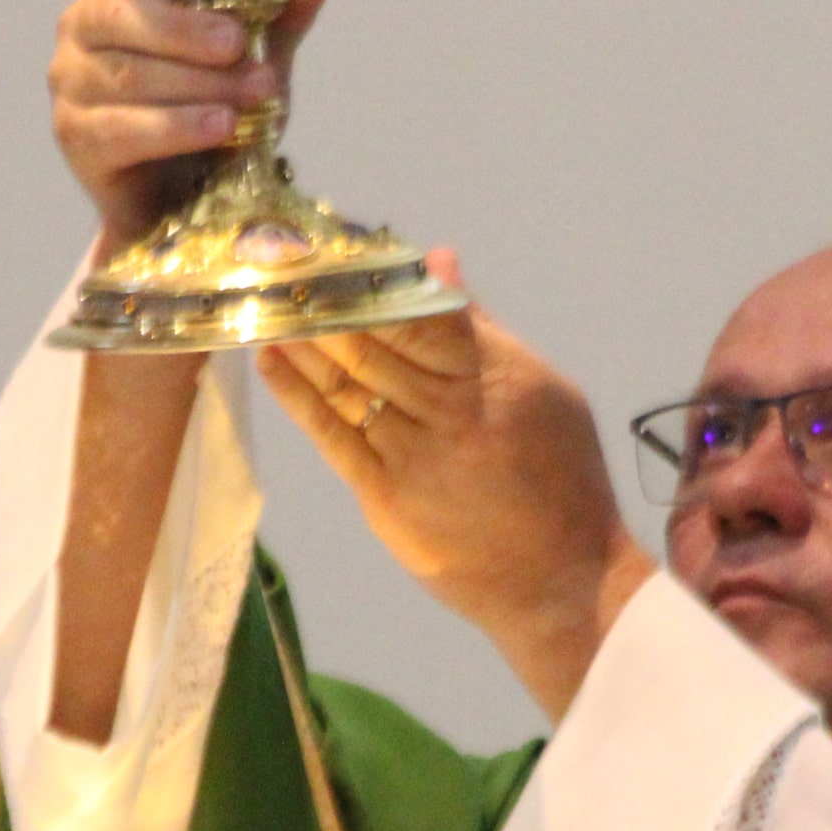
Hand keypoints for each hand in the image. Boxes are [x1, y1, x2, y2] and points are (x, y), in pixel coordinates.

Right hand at [48, 0, 332, 254]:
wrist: (178, 202)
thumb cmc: (210, 111)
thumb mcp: (253, 59)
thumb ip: (281, 15)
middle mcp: (87, 27)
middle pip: (125, 13)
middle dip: (185, 27)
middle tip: (239, 42)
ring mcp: (73, 83)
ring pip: (130, 76)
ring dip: (199, 85)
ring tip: (256, 94)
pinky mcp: (76, 138)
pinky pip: (124, 130)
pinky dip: (176, 128)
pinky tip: (221, 127)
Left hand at [259, 254, 656, 718]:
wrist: (561, 582)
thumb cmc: (562, 480)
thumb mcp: (545, 390)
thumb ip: (484, 329)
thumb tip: (438, 262)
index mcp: (497, 377)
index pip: (424, 310)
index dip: (375, 277)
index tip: (338, 248)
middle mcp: (453, 411)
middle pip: (376, 341)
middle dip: (326, 300)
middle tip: (284, 264)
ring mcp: (415, 455)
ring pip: (347, 382)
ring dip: (302, 338)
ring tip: (269, 301)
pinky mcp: (387, 497)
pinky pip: (333, 434)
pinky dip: (298, 394)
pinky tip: (274, 360)